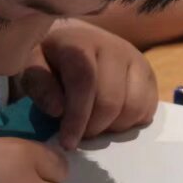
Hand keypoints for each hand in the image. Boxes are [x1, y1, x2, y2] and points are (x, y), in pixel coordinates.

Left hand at [17, 19, 157, 149]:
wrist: (77, 39)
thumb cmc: (51, 58)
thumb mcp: (32, 66)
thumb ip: (39, 85)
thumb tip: (58, 110)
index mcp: (81, 41)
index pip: (84, 83)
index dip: (77, 117)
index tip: (68, 143)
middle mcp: (114, 47)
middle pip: (111, 101)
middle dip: (94, 127)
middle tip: (80, 134)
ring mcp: (137, 59)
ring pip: (133, 108)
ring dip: (113, 127)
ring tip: (96, 125)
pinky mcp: (150, 73)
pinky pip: (148, 109)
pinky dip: (130, 122)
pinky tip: (112, 119)